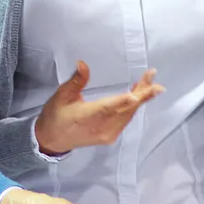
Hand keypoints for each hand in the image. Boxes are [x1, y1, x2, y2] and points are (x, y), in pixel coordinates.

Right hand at [35, 61, 164, 156]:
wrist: (52, 140)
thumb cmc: (56, 116)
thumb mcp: (61, 95)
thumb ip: (76, 81)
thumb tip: (83, 64)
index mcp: (86, 116)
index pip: (108, 108)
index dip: (123, 101)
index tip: (136, 93)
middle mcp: (100, 127)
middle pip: (125, 109)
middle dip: (141, 92)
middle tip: (152, 77)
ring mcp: (107, 133)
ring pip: (129, 114)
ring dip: (140, 98)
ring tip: (149, 83)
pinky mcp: (110, 136)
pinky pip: (126, 120)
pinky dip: (134, 107)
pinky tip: (139, 97)